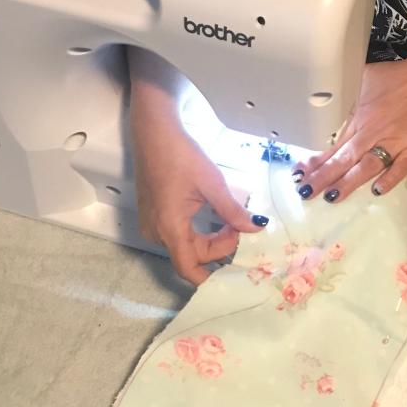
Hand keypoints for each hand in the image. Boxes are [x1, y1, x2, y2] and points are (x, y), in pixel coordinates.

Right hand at [131, 112, 265, 284]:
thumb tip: (255, 228)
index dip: (210, 275)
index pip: (187, 268)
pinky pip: (176, 234)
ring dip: (208, 240)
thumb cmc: (181, 155)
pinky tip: (212, 217)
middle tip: (239, 227)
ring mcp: (151, 224)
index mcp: (169, 227)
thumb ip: (233, 212)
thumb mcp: (213, 184)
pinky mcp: (151, 215)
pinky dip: (196, 232)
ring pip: (184, 246)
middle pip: (190, 256)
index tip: (234, 268)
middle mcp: (156, 232)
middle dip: (218, 247)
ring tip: (229, 221)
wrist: (154, 132)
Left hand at [295, 52, 406, 202]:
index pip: (333, 145)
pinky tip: (376, 190)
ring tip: (331, 196)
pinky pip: (402, 166)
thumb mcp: (365, 77)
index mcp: (359, 118)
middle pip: (344, 158)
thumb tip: (324, 94)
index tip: (299, 174)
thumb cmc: (400, 78)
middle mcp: (373, 132)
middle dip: (323, 177)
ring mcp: (395, 141)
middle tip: (305, 192)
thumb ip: (346, 92)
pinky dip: (390, 177)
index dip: (316, 161)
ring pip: (368, 165)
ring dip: (349, 182)